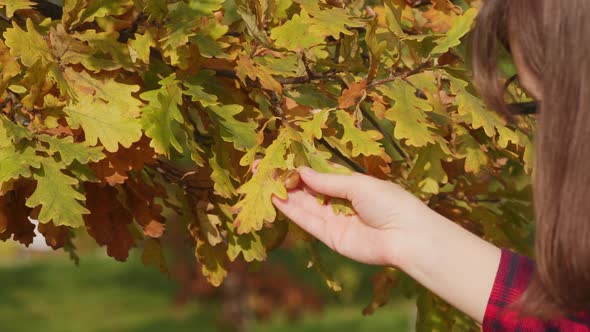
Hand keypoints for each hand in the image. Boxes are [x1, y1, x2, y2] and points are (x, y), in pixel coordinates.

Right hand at [271, 166, 434, 266]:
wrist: (405, 237)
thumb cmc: (390, 203)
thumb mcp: (358, 184)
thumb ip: (327, 180)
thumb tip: (301, 171)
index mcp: (351, 184)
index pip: (319, 173)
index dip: (299, 166)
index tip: (279, 157)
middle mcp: (339, 201)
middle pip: (307, 189)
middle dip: (286, 178)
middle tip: (262, 168)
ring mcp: (333, 219)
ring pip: (303, 204)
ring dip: (283, 193)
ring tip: (262, 180)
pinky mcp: (329, 236)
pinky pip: (306, 221)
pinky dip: (291, 210)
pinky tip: (275, 198)